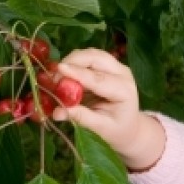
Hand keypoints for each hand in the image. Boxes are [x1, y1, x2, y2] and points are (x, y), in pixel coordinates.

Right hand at [52, 48, 164, 169]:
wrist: (129, 126)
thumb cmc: (117, 129)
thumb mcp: (101, 128)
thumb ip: (80, 117)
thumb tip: (57, 112)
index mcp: (124, 91)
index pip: (99, 79)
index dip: (78, 73)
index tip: (59, 69)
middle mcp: (123, 74)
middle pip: (95, 57)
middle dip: (72, 63)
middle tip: (54, 79)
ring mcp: (116, 67)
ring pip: (90, 54)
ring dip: (72, 62)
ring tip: (58, 79)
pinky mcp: (108, 65)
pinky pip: (88, 58)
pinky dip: (74, 64)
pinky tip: (65, 77)